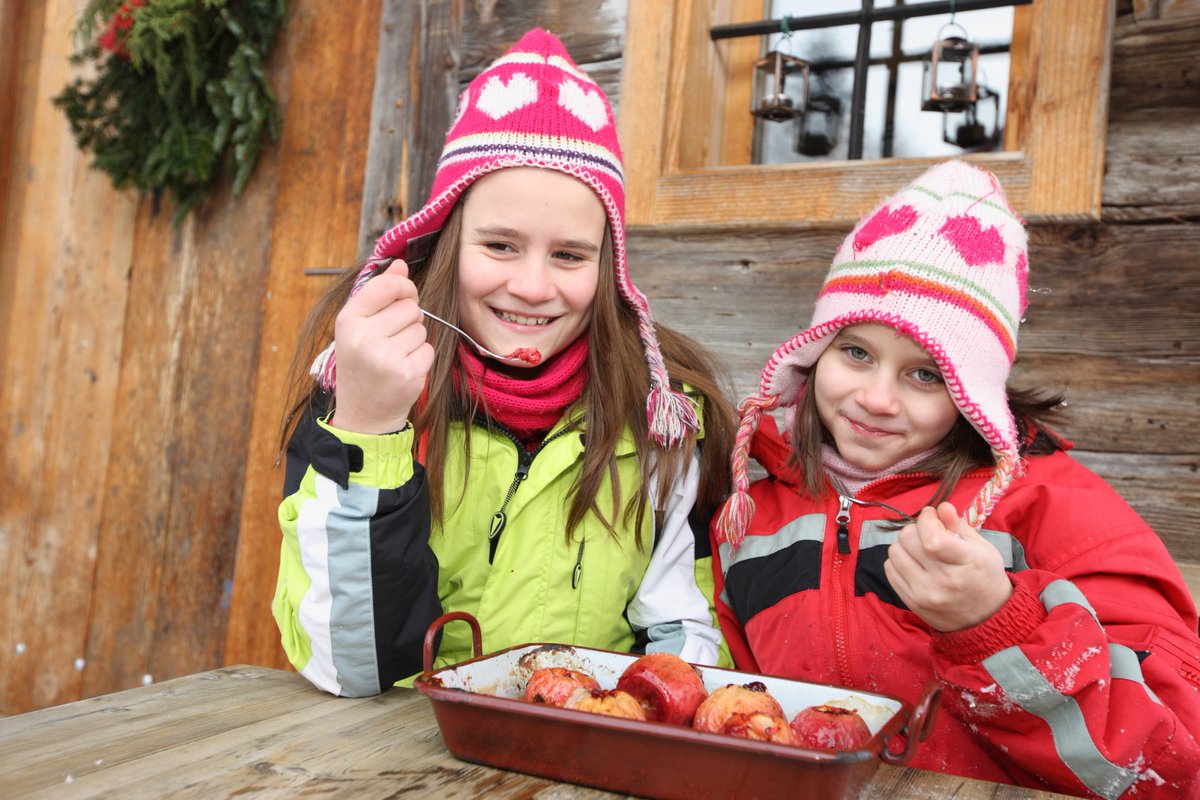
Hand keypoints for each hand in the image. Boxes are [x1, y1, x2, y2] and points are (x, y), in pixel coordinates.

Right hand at [329, 259, 433, 433]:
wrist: (364, 414)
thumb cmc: (362, 364)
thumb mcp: (359, 326)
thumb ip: (379, 293)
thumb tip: (400, 264)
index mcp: (348, 321)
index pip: (387, 286)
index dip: (403, 287)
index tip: (404, 295)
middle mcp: (363, 338)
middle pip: (410, 307)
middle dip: (408, 319)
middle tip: (392, 338)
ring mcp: (385, 358)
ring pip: (421, 327)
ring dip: (414, 339)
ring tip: (395, 355)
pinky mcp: (407, 374)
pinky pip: (428, 348)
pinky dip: (421, 357)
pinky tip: (404, 368)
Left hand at [884, 502, 1012, 631]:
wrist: (987, 617)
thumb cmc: (985, 576)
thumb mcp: (982, 548)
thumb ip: (959, 525)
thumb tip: (941, 506)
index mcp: (966, 562)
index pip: (931, 537)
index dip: (926, 520)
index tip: (931, 516)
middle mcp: (943, 580)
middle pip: (908, 540)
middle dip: (915, 529)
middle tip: (926, 533)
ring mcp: (925, 593)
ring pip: (894, 553)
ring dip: (904, 545)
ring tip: (919, 549)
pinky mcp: (912, 602)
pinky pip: (890, 570)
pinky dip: (898, 561)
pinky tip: (913, 563)